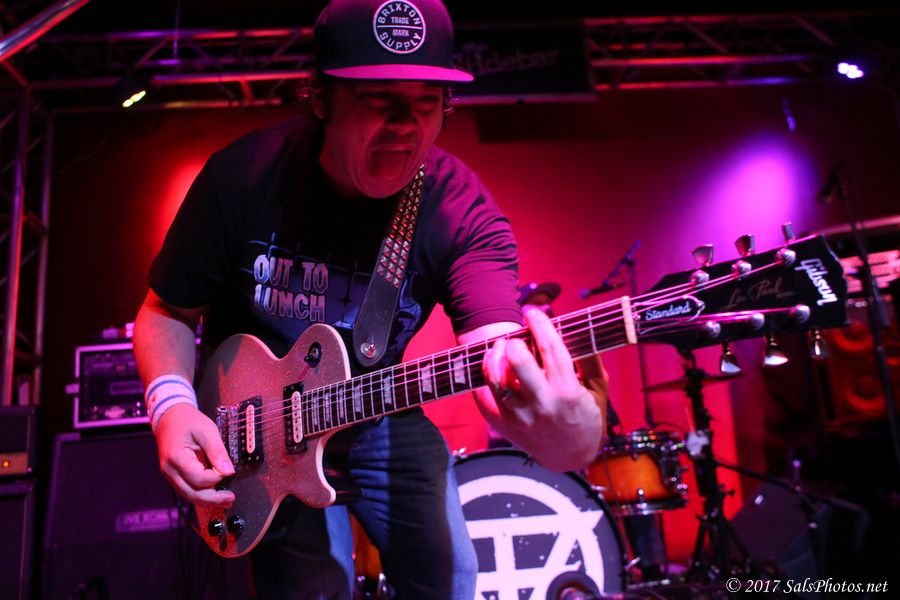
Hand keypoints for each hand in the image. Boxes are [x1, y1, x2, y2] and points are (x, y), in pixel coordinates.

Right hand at [154, 403, 235, 507]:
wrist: (169, 416)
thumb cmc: (188, 421)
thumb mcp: (207, 431)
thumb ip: (218, 452)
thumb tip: (229, 472)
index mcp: (177, 458)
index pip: (199, 478)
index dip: (216, 477)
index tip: (228, 470)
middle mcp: (170, 470)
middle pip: (192, 493)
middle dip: (213, 499)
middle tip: (231, 498)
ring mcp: (169, 474)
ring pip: (188, 495)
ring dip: (207, 500)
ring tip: (225, 500)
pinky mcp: (173, 475)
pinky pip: (186, 489)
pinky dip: (200, 493)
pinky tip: (213, 493)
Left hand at [481, 308, 602, 470]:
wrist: (571, 456)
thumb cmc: (587, 416)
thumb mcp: (598, 387)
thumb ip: (589, 357)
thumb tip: (579, 326)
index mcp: (568, 391)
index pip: (550, 349)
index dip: (540, 325)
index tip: (532, 312)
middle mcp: (542, 404)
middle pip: (517, 362)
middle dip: (514, 342)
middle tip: (515, 338)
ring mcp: (520, 417)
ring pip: (494, 378)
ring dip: (494, 356)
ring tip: (500, 349)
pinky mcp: (504, 425)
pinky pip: (483, 396)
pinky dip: (485, 378)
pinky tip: (493, 368)